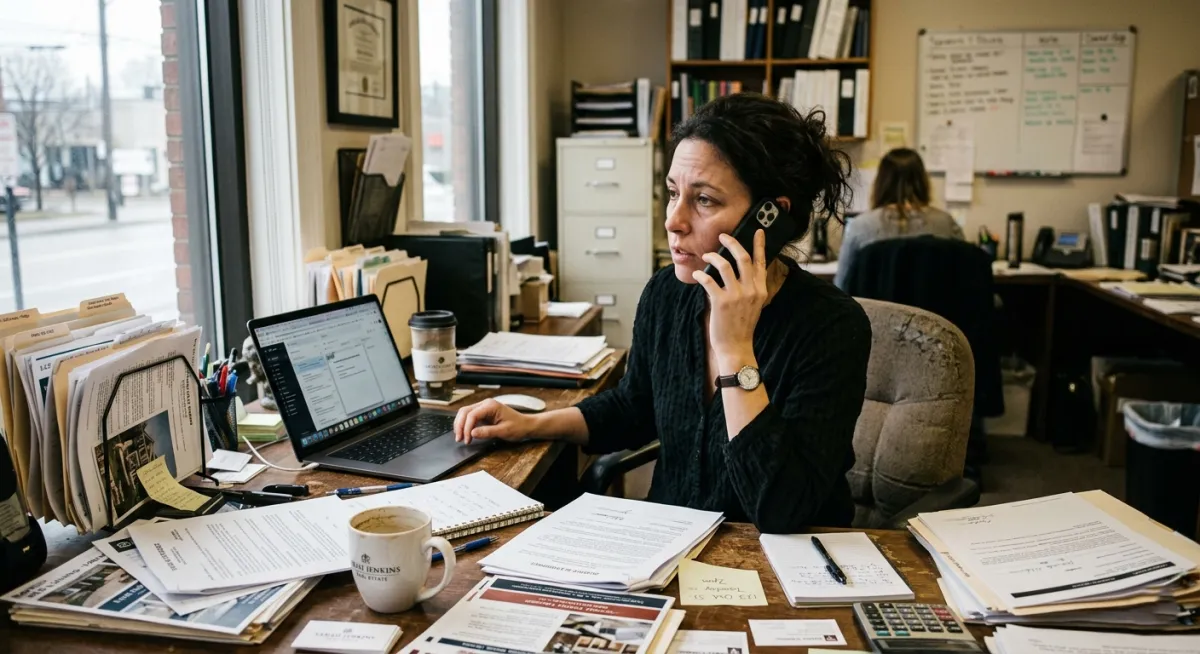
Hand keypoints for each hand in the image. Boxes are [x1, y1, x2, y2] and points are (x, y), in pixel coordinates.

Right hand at [453, 399, 535, 444]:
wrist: (526, 425)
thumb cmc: (518, 427)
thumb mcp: (504, 431)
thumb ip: (488, 432)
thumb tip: (472, 433)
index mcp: (491, 406)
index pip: (472, 414)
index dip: (466, 427)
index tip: (467, 439)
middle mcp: (485, 404)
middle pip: (465, 412)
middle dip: (460, 425)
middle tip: (459, 439)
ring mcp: (483, 408)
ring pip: (465, 413)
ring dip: (460, 425)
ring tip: (460, 438)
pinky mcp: (483, 413)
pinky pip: (470, 417)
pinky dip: (465, 425)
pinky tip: (465, 433)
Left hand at [693, 230, 767, 358]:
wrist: (736, 347)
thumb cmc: (742, 325)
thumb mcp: (753, 304)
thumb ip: (750, 287)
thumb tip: (737, 269)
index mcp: (760, 289)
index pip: (761, 262)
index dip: (760, 245)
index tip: (758, 231)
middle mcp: (751, 290)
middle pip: (742, 257)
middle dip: (731, 243)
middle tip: (722, 236)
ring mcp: (736, 296)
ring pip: (724, 265)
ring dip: (713, 257)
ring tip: (706, 256)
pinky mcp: (721, 302)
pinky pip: (708, 280)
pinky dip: (701, 274)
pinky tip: (697, 274)